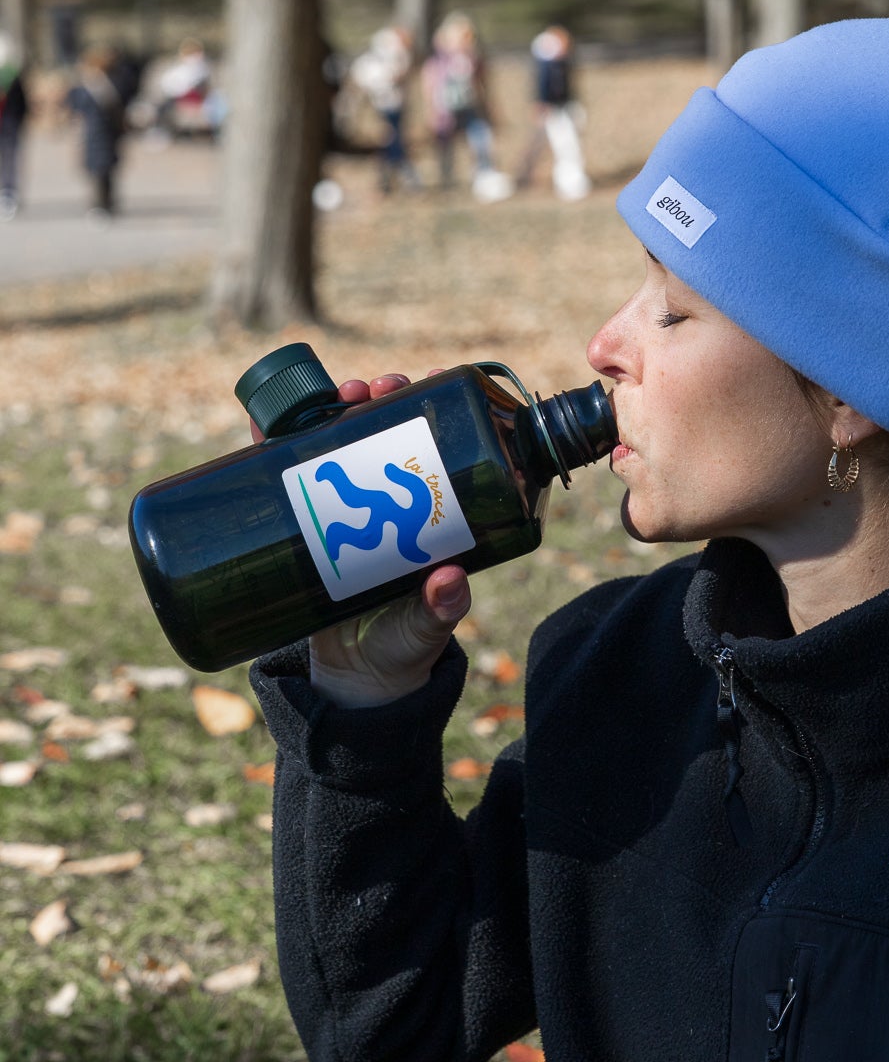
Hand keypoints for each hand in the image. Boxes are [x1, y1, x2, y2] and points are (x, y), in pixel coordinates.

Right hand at [244, 370, 472, 708]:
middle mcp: (386, 501)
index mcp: (426, 514)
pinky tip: (266, 424)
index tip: (427, 379)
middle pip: (382, 432)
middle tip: (371, 387)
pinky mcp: (303, 525)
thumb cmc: (405, 649)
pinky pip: (287, 477)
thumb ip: (440, 610)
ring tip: (338, 393)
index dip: (431, 408)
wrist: (354, 683)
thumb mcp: (425, 629)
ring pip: (336, 442)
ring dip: (332, 407)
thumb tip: (450, 581)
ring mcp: (343, 509)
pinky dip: (275, 444)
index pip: (432, 445)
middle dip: (377, 398)